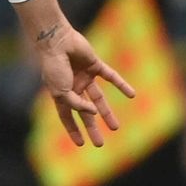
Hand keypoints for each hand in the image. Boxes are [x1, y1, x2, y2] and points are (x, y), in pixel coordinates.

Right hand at [32, 21, 132, 146]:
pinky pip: (111, 77)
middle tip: (100, 143)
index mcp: (60, 94)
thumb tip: (94, 112)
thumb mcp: (60, 91)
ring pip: (99, 98)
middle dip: (92, 128)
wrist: (56, 42)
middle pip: (85, 112)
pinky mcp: (95, 65)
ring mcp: (84, 76)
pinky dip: (122, 85)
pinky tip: (132, 94)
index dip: (73, 130)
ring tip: (116, 127)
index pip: (67, 116)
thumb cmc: (53, 67)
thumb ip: (77, 104)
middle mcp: (72, 87)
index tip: (81, 144)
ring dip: (107, 112)